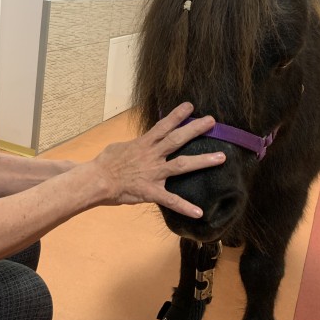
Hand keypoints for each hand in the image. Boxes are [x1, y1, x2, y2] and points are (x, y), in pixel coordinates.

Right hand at [93, 102, 224, 217]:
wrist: (97, 180)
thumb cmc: (105, 163)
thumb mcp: (119, 147)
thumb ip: (134, 145)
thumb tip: (140, 143)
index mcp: (143, 143)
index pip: (163, 125)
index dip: (177, 115)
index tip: (190, 106)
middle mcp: (152, 155)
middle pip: (177, 139)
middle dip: (195, 129)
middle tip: (212, 122)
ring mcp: (153, 173)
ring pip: (182, 165)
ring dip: (203, 161)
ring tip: (221, 157)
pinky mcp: (151, 191)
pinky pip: (171, 200)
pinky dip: (185, 206)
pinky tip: (199, 212)